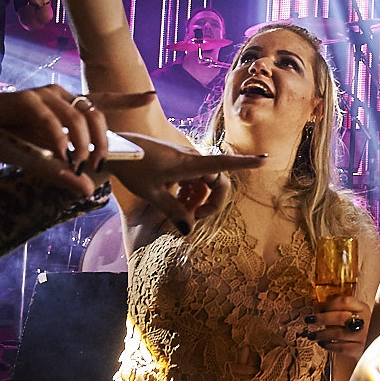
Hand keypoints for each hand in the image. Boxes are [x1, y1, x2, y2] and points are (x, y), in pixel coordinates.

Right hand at [0, 85, 149, 196]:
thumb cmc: (9, 141)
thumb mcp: (41, 162)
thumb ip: (63, 173)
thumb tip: (88, 189)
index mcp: (68, 106)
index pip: (103, 101)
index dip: (128, 98)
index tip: (152, 97)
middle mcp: (60, 96)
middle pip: (95, 114)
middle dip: (102, 141)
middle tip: (100, 164)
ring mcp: (44, 95)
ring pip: (76, 117)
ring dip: (82, 144)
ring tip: (79, 164)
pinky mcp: (26, 99)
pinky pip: (50, 120)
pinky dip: (58, 140)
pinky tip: (60, 155)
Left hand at [103, 133, 265, 233]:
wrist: (115, 149)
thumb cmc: (133, 169)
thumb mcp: (152, 194)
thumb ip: (173, 211)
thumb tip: (189, 230)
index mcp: (189, 165)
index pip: (224, 165)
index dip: (246, 163)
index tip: (265, 160)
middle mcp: (192, 159)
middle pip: (217, 181)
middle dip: (211, 201)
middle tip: (193, 216)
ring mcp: (186, 158)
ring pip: (205, 181)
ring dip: (197, 197)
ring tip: (178, 209)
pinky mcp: (178, 160)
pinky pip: (194, 177)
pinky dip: (189, 190)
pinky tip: (174, 197)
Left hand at [295, 296, 371, 357]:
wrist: (379, 344)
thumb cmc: (362, 327)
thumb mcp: (358, 314)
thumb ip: (343, 310)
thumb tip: (319, 308)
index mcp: (363, 308)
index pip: (345, 301)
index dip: (330, 304)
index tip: (321, 308)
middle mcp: (364, 321)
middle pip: (339, 317)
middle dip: (321, 318)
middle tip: (310, 320)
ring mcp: (363, 336)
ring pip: (338, 333)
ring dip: (322, 334)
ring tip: (312, 335)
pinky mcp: (360, 350)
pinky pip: (341, 348)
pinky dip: (329, 346)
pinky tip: (323, 344)